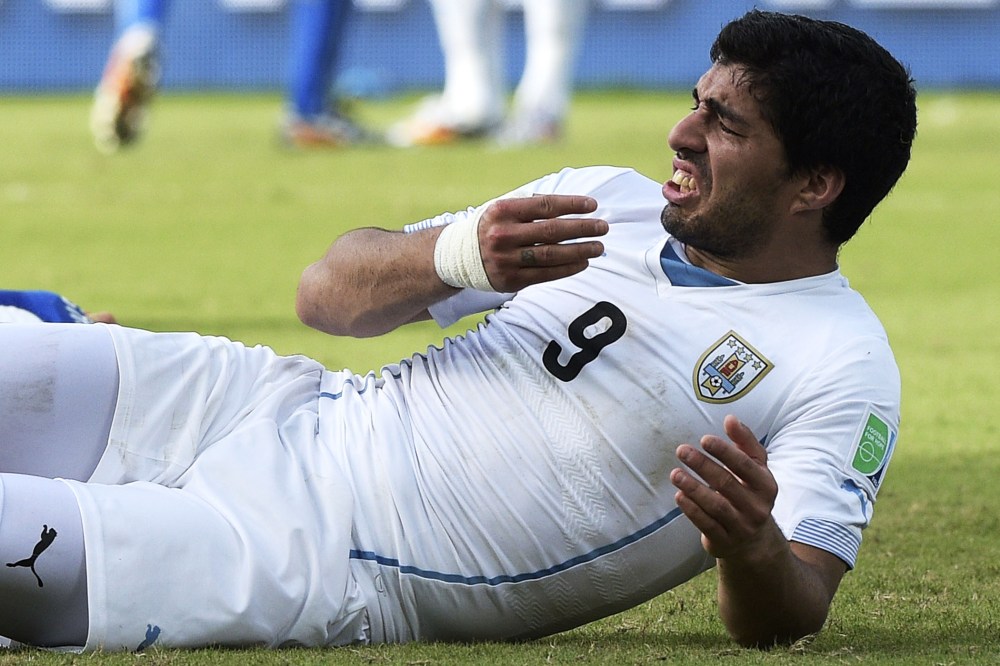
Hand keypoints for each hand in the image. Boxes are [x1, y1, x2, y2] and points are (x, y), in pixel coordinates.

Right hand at [477, 194, 607, 291]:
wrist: (459, 256)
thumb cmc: (493, 227)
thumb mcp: (504, 209)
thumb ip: (533, 205)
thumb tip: (574, 205)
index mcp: (502, 211)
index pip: (545, 206)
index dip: (572, 205)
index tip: (593, 205)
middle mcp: (503, 235)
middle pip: (552, 231)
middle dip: (582, 229)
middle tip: (603, 227)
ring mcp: (506, 259)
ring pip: (551, 255)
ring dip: (580, 251)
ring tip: (599, 247)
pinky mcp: (510, 280)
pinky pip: (545, 275)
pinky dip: (567, 269)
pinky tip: (583, 263)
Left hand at [670, 414, 780, 559]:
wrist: (755, 542)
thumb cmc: (750, 494)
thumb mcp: (756, 470)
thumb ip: (745, 443)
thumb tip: (731, 418)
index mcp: (765, 485)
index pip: (745, 465)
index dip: (725, 452)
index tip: (705, 439)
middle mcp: (756, 507)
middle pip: (727, 483)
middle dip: (703, 465)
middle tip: (682, 450)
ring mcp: (741, 526)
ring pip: (716, 506)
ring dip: (693, 488)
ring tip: (675, 474)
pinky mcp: (724, 541)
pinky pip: (707, 524)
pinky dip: (692, 510)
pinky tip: (679, 496)